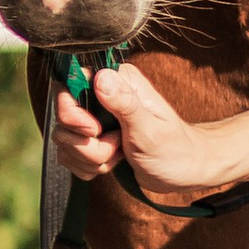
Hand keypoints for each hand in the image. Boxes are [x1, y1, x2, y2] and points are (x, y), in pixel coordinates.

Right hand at [50, 60, 232, 206]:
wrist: (184, 171)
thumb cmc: (175, 149)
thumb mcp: (150, 129)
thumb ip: (125, 104)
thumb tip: (101, 77)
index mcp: (117, 82)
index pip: (69, 86)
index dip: (73, 113)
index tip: (95, 131)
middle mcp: (102, 96)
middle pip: (63, 120)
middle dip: (87, 144)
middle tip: (117, 147)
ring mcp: (94, 119)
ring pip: (65, 142)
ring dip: (91, 158)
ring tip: (119, 157)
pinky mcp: (91, 141)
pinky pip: (69, 157)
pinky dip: (89, 168)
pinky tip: (113, 164)